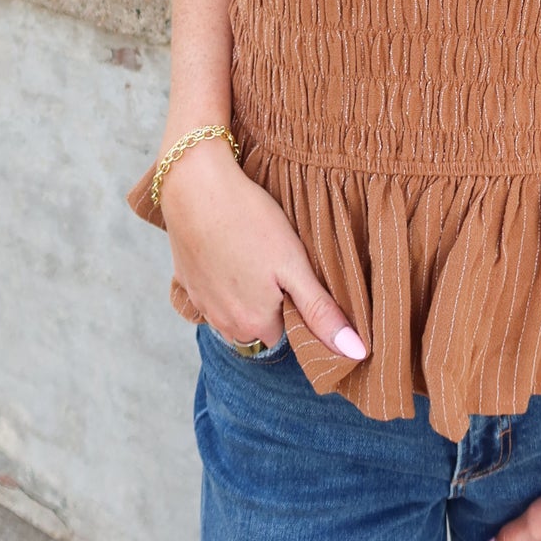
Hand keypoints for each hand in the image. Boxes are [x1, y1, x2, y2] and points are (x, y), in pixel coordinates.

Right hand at [158, 139, 367, 359]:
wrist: (195, 186)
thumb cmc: (249, 220)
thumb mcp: (294, 264)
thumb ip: (321, 312)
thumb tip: (355, 353)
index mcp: (254, 324)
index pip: (289, 335)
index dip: (300, 309)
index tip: (302, 279)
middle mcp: (223, 324)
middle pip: (260, 328)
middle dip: (273, 306)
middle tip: (281, 265)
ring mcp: (201, 304)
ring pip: (234, 314)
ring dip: (247, 297)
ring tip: (258, 259)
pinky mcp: (186, 282)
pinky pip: (211, 296)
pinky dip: (223, 283)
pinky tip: (231, 253)